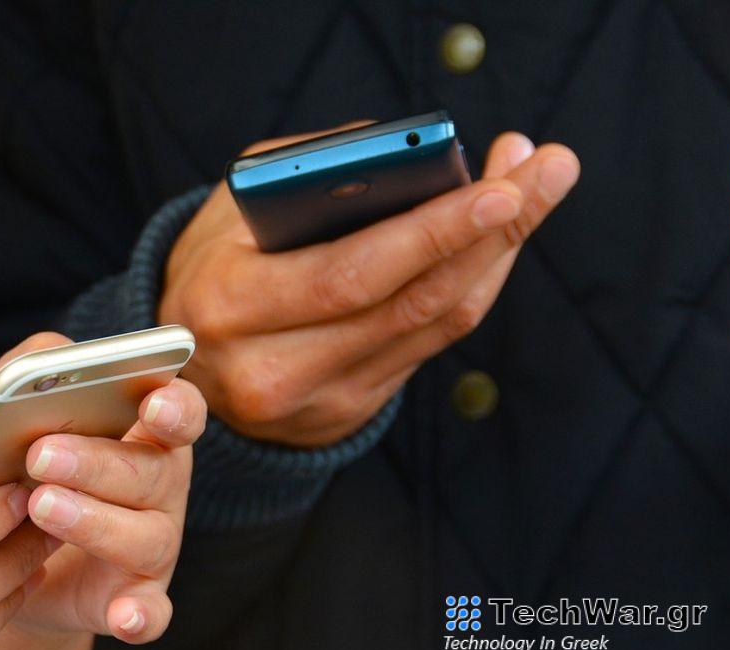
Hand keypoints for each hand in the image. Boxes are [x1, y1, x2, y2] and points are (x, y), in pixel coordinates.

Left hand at [0, 332, 203, 649]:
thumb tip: (47, 357)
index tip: (152, 403)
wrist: (7, 557)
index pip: (180, 411)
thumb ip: (36, 370)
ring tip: (40, 506)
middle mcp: (162, 489)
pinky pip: (151, 612)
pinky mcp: (135, 600)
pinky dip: (142, 616)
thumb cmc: (26, 466)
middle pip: (153, 472)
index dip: (173, 406)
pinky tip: (123, 615)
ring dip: (95, 522)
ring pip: (145, 536)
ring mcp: (155, 547)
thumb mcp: (23, 411)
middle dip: (98, 462)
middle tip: (41, 455)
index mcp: (147, 434)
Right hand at [159, 122, 579, 445]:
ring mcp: (316, 401)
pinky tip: (494, 243)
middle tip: (547, 171)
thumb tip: (409, 155)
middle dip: (492, 233)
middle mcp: (273, 367)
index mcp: (231, 305)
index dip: (430, 235)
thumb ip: (307, 173)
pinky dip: (470, 289)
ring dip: (496, 256)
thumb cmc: (212, 266)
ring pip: (434, 326)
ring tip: (534, 191)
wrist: (182, 367)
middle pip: (410, 303)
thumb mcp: (230, 208)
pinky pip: (429, 346)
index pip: (349, 274)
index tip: (496, 188)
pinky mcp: (348, 413)